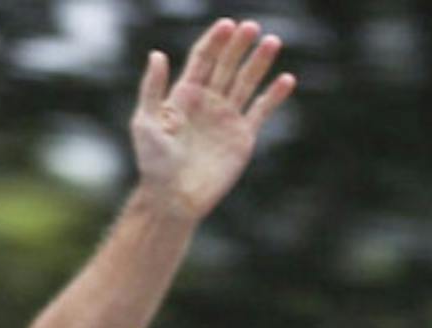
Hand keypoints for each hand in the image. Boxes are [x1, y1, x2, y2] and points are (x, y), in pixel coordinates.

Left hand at [131, 18, 295, 219]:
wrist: (172, 199)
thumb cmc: (153, 164)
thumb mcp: (145, 123)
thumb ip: (151, 89)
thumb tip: (157, 54)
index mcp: (183, 96)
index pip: (202, 60)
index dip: (214, 41)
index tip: (227, 25)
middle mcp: (207, 103)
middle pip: (226, 65)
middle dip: (238, 46)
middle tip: (252, 27)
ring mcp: (226, 118)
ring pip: (246, 82)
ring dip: (259, 63)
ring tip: (272, 42)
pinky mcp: (242, 136)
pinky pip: (261, 110)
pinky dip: (274, 96)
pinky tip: (286, 79)